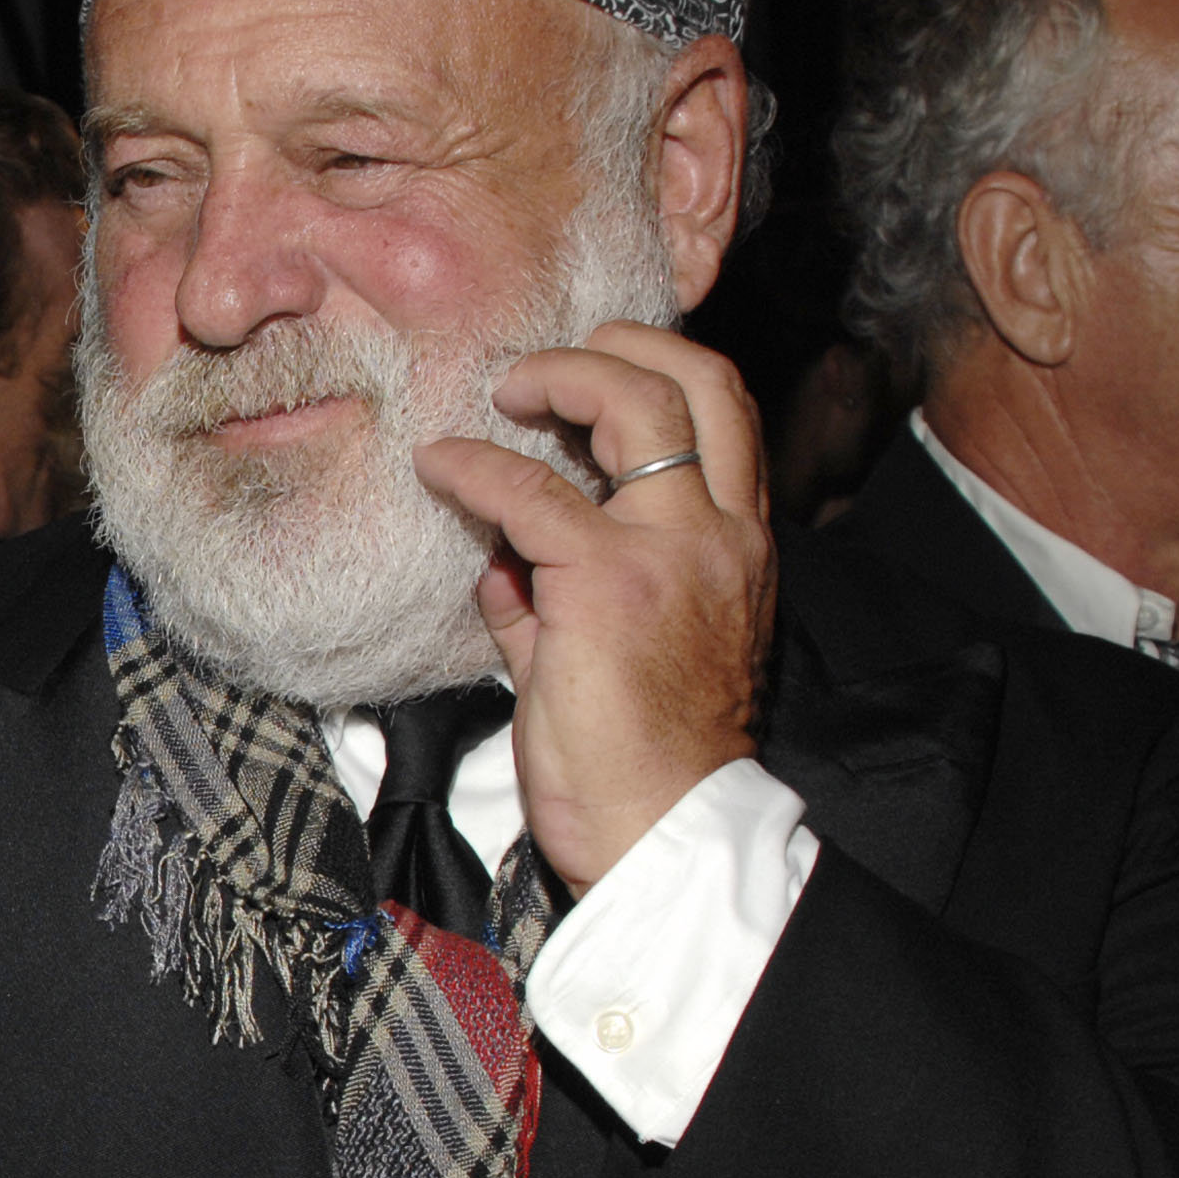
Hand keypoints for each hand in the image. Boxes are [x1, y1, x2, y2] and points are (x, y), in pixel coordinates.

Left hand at [411, 322, 773, 894]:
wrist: (661, 830)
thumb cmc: (645, 761)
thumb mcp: (612, 655)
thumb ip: (557, 598)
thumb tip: (499, 558)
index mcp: (740, 547)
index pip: (726, 418)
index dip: (662, 372)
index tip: (593, 375)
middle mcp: (720, 534)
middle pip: (699, 381)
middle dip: (620, 347)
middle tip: (548, 363)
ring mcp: (670, 551)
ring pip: (633, 404)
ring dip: (559, 376)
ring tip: (503, 390)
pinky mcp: (604, 583)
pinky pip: (529, 494)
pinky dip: (474, 469)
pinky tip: (437, 467)